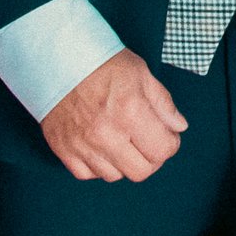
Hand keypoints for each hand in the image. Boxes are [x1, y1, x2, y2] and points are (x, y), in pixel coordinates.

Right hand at [42, 49, 188, 182]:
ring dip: (124, 162)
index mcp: (130, 111)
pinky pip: (87, 174)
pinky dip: (97, 165)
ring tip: (123, 141)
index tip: (167, 135)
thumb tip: (178, 127)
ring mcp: (82, 144)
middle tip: (148, 142)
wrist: (57, 59)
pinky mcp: (63, 149)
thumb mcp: (140, 73)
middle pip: (141, 171)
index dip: (170, 143)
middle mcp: (106, 133)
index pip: (163, 150)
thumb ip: (163, 103)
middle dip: (151, 158)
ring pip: (114, 176)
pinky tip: (101, 146)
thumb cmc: (101, 63)